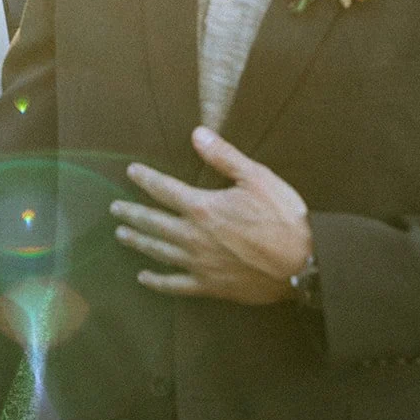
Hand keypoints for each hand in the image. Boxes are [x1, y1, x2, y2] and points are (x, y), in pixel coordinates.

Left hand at [112, 126, 312, 304]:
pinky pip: (174, 285)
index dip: (145, 179)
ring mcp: (198, 263)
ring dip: (138, 242)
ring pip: (158, 251)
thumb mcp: (256, 177)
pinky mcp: (209, 286)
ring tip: (121, 235)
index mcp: (203, 207)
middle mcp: (193, 236)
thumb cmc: (283, 217)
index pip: (164, 189)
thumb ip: (223, 156)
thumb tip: (197, 133)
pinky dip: (156, 282)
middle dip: (131, 213)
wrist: (304, 263)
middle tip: (114, 209)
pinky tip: (144, 278)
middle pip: (153, 222)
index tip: (131, 172)